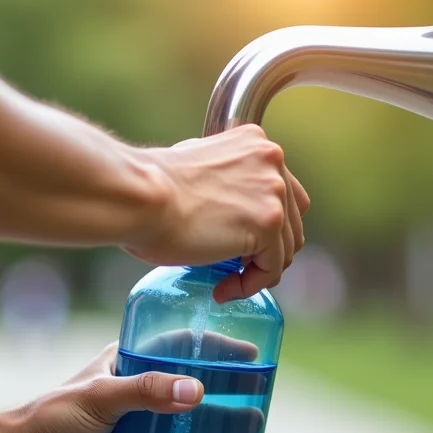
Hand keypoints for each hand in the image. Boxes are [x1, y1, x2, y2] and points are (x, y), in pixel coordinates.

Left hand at [15, 335, 264, 432]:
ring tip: (256, 426)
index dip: (216, 348)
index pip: (181, 347)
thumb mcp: (100, 398)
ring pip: (194, 422)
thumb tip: (195, 392)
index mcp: (128, 363)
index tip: (249, 354)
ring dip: (225, 423)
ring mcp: (142, 426)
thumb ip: (145, 393)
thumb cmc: (53, 418)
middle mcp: (140, 391)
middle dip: (229, 388)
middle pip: (195, 385)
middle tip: (262, 391)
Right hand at [126, 125, 310, 302]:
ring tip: (227, 282)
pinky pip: (272, 269)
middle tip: (238, 268)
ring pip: (285, 249)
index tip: (242, 245)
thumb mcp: (197, 165)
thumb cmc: (150, 187)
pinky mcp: (268, 224)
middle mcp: (272, 160)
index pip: (285, 193)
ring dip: (257, 271)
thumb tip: (226, 205)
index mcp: (256, 143)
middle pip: (292, 222)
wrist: (139, 197)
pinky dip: (249, 285)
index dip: (268, 226)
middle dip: (268, 250)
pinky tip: (223, 289)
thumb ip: (224, 179)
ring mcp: (274, 192)